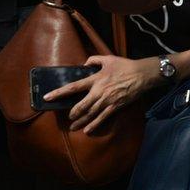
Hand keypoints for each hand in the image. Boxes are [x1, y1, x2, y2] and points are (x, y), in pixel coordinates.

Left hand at [45, 55, 159, 133]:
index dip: (59, 93)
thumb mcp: (109, 59)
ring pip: (90, 114)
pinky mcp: (115, 106)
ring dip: (80, 121)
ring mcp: (107, 100)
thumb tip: (84, 64)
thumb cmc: (125, 66)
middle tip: (69, 116)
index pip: (73, 87)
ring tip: (74, 126)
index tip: (47, 97)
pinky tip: (87, 130)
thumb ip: (94, 60)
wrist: (142, 75)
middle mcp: (99, 91)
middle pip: (81, 105)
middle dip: (73, 113)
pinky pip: (102, 118)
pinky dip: (94, 125)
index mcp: (95, 79)